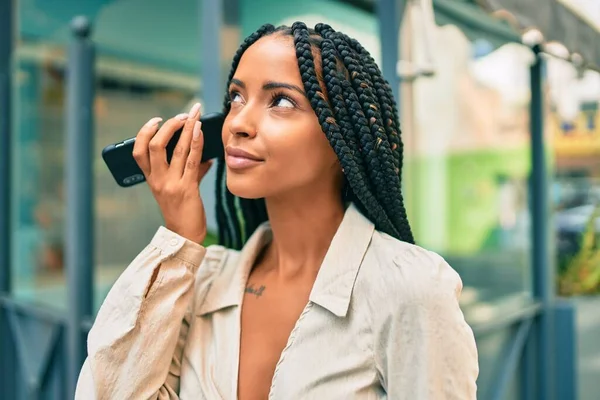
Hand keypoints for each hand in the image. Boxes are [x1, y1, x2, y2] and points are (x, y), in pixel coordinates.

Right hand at [133, 103, 211, 243]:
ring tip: (194, 115)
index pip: (138, 151)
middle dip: (169, 125)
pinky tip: (200, 131)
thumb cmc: (183, 211)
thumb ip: (189, 170)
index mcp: (151, 179)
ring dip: (186, 129)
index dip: (144, 132)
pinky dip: (196, 142)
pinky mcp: (187, 188)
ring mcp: (171, 184)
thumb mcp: (178, 188)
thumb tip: (205, 156)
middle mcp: (158, 180)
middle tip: (183, 114)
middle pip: (154, 146)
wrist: (186, 236)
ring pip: (175, 150)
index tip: (156, 120)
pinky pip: (191, 161)